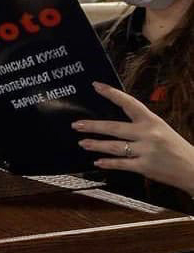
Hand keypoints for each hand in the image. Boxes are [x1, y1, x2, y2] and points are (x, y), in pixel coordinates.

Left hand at [73, 82, 193, 195]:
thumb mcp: (161, 128)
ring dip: (96, 145)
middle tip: (77, 124)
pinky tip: (98, 161)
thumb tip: (114, 119)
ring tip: (82, 142)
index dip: (112, 93)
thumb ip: (140, 124)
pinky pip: (122, 164)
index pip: (129, 103)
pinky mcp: (146, 167)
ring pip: (115, 146)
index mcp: (152, 120)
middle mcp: (148, 134)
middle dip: (93, 126)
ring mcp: (146, 151)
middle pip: (115, 127)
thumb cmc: (175, 147)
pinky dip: (108, 163)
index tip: (96, 86)